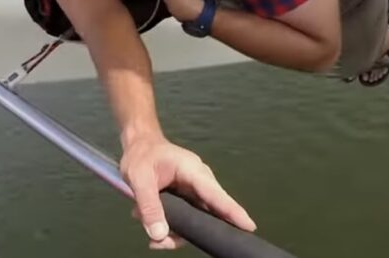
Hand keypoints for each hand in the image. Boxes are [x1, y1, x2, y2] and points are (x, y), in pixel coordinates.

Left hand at [121, 134, 255, 249]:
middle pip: (209, 212)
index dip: (233, 212)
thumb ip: (149, 206)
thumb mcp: (140, 179)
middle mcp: (199, 183)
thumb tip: (159, 235)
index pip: (216, 194)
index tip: (249, 226)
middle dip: (195, 232)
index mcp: (194, 171)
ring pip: (195, 220)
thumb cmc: (142, 155)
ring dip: (175, 232)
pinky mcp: (186, 200)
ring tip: (153, 237)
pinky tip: (149, 222)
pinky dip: (169, 227)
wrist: (138, 144)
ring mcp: (193, 192)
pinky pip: (185, 219)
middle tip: (167, 243)